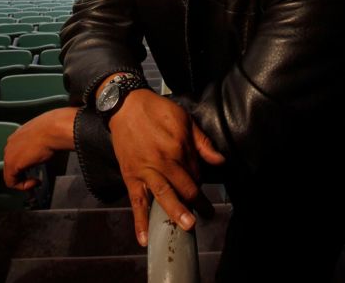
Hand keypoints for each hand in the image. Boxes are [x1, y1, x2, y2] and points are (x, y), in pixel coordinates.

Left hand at [3, 107, 77, 189]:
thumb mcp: (45, 135)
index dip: (26, 165)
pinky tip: (34, 182)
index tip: (36, 168)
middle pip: (12, 164)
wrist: (53, 129)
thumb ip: (40, 142)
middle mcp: (11, 144)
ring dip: (23, 179)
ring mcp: (9, 154)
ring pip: (10, 173)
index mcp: (18, 135)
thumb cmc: (53, 129)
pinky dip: (22, 186)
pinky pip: (11, 182)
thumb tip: (47, 148)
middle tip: (35, 177)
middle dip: (23, 172)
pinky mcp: (11, 165)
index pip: (17, 154)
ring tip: (35, 180)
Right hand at [109, 90, 224, 246]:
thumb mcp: (184, 119)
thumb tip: (219, 161)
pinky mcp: (131, 177)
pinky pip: (136, 202)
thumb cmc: (156, 110)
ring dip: (177, 213)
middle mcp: (164, 162)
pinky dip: (140, 221)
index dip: (201, 183)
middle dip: (197, 203)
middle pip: (185, 188)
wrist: (125, 106)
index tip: (202, 189)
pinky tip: (145, 238)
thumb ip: (202, 143)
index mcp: (179, 147)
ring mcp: (146, 171)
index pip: (196, 173)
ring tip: (188, 226)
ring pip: (164, 196)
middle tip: (207, 215)